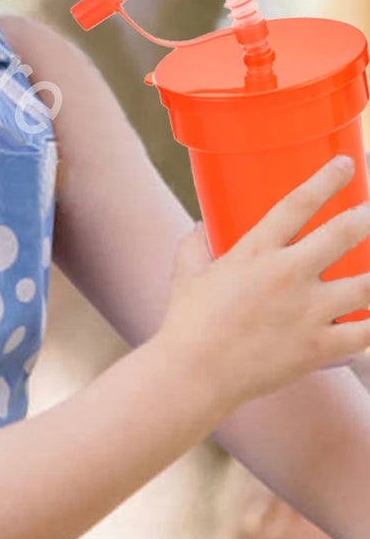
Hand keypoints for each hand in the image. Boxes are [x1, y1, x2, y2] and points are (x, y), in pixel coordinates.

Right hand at [160, 157, 369, 410]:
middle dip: (368, 216)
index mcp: (255, 252)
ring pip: (368, 284)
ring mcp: (309, 311)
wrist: (195, 373)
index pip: (297, 203)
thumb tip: (201, 227)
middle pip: (345, 233)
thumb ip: (195, 245)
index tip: (345, 164)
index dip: (326, 179)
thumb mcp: (186, 274)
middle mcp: (287, 274)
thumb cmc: (187, 323)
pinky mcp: (321, 347)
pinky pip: (368, 333)